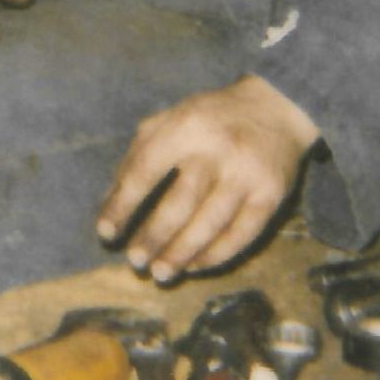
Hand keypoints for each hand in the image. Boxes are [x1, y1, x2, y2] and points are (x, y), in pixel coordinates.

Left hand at [96, 76, 319, 281]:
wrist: (274, 107)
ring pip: (211, 223)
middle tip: (135, 261)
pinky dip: (216, 255)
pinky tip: (195, 266)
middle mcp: (217, 149)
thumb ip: (138, 155)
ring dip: (182, 253)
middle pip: (181, 202)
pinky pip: (242, 234)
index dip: (123, 203)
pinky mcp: (272, 195)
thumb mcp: (170, 120)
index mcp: (185, 126)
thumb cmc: (209, 118)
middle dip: (154, 235)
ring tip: (160, 273)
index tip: (106, 231)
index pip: (146, 169)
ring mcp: (246, 174)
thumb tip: (110, 203)